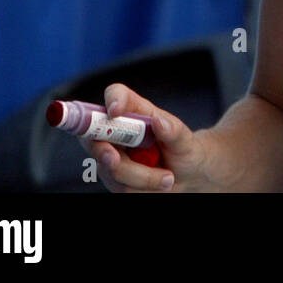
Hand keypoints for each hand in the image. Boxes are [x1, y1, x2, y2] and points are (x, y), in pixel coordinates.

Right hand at [82, 83, 207, 191]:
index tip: (115, 111)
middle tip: (116, 159)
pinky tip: (156, 185)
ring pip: (111, 168)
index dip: (112, 99)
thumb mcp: (185, 140)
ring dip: (141, 177)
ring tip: (167, 178)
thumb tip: (159, 122)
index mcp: (135, 111)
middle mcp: (117, 131)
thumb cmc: (184, 150)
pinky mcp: (112, 177)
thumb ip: (174, 131)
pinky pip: (118, 187)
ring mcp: (111, 155)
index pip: (116, 94)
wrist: (186, 176)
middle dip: (104, 151)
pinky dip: (140, 188)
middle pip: (96, 137)